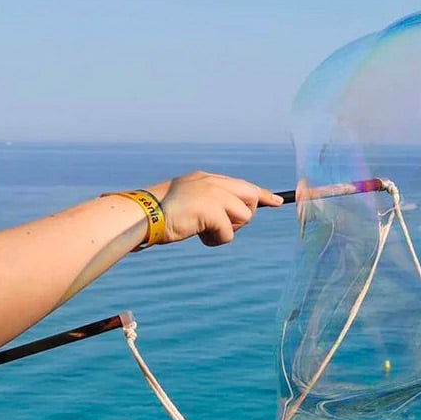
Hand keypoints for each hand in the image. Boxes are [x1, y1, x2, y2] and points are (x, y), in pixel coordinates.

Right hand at [149, 172, 282, 246]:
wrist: (143, 216)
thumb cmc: (160, 216)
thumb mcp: (188, 203)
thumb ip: (210, 204)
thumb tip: (231, 219)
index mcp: (206, 179)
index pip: (242, 185)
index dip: (262, 195)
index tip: (277, 201)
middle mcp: (212, 182)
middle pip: (251, 199)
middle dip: (243, 217)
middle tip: (220, 225)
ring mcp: (212, 194)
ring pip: (244, 217)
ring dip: (227, 231)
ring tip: (204, 231)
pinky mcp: (211, 210)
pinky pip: (229, 233)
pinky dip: (216, 240)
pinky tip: (199, 236)